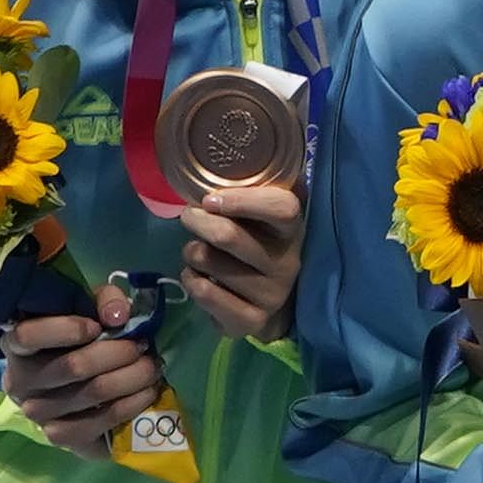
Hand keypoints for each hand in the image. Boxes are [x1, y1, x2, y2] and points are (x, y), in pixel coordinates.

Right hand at [0, 313, 165, 460]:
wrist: (86, 391)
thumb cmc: (84, 342)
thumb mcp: (90, 311)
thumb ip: (103, 301)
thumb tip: (118, 315)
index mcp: (16, 346)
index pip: (28, 336)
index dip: (66, 329)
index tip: (97, 326)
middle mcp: (19, 382)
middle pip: (74, 366)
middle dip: (120, 352)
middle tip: (144, 346)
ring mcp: (38, 413)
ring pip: (95, 391)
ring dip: (135, 376)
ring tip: (153, 367)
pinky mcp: (62, 437)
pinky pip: (105, 418)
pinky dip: (135, 402)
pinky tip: (149, 391)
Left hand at [174, 181, 304, 343]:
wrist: (275, 304)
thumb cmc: (260, 246)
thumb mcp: (263, 218)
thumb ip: (253, 192)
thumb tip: (227, 161)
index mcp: (293, 231)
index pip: (282, 208)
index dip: (243, 200)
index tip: (211, 199)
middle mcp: (288, 264)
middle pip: (227, 235)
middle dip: (196, 221)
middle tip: (190, 217)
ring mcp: (271, 296)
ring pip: (206, 261)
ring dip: (191, 252)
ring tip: (200, 253)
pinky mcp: (250, 321)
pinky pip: (202, 291)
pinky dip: (190, 278)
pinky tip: (199, 278)